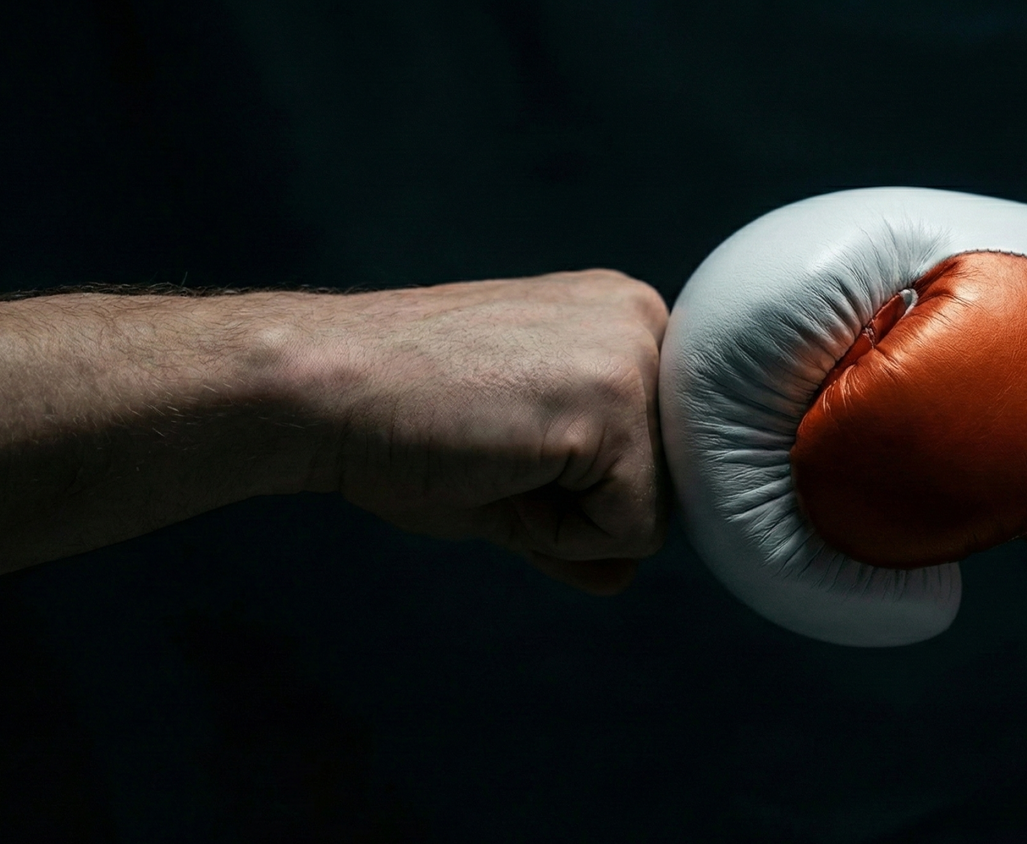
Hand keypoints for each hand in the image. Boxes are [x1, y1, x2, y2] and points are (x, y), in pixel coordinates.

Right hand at [302, 270, 669, 594]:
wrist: (318, 389)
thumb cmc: (400, 424)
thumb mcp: (511, 473)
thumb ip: (580, 518)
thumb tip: (626, 577)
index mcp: (621, 318)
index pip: (657, 448)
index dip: (583, 485)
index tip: (507, 445)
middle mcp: (642, 321)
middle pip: (668, 480)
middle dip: (583, 506)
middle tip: (495, 455)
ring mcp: (634, 358)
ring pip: (658, 510)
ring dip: (570, 521)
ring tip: (495, 458)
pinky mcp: (614, 403)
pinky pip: (632, 530)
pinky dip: (561, 535)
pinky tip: (499, 472)